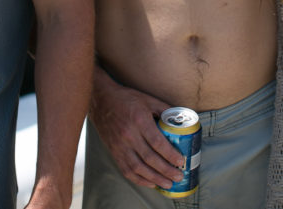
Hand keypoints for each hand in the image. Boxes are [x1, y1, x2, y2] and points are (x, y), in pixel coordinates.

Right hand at [89, 74, 184, 188]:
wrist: (101, 100)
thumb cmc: (127, 99)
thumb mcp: (148, 100)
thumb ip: (164, 110)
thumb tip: (181, 121)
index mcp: (139, 120)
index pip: (157, 142)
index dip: (170, 154)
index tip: (181, 161)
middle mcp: (129, 135)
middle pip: (150, 158)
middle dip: (166, 170)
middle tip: (178, 176)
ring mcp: (120, 145)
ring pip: (138, 168)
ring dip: (154, 178)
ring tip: (167, 184)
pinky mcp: (114, 152)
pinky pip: (126, 170)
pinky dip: (139, 179)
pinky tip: (150, 182)